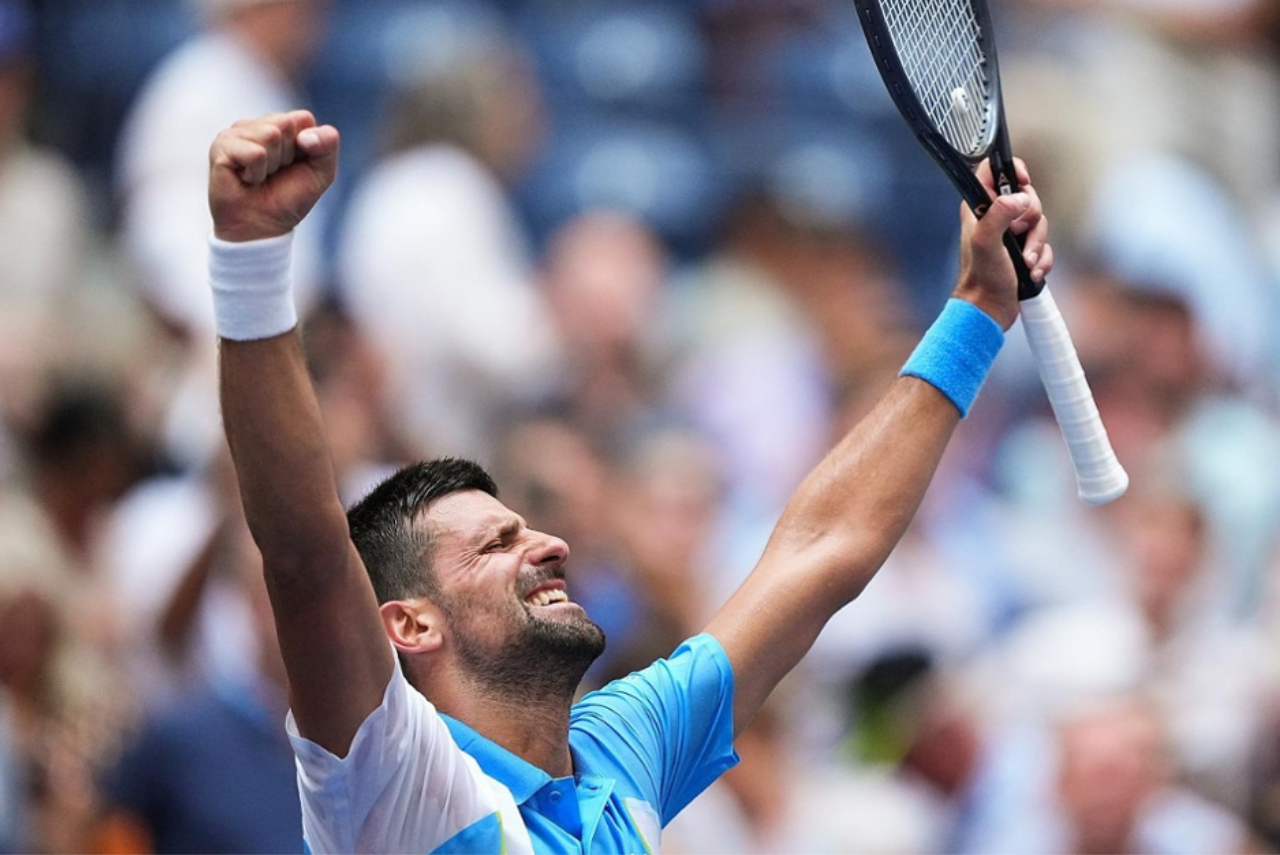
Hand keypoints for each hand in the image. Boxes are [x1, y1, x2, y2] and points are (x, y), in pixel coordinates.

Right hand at [208, 110, 338, 242]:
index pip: (303, 118)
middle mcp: (258, 124)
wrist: (262, 227)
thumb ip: (328, 145)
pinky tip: (247, 179)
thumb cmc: (288, 199)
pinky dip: (256, 172)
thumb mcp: (322, 173)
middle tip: (276, 173)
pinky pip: (254, 152)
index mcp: (282, 125)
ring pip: (270, 134)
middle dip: (288, 156)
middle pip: (286, 124)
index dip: (308, 147)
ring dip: (272, 165)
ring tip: (261, 177)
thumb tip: (306, 135)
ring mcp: (237, 132)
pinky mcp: (222, 146)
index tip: (295, 165)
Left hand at [952, 157, 1052, 329]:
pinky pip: (1044, 245)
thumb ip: (998, 214)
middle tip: (1018, 235)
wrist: (988, 309)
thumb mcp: (986, 242)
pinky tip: (1030, 272)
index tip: (1023, 183)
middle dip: (1030, 220)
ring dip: (1036, 245)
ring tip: (1024, 262)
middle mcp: (995, 217)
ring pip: (1039, 223)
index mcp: (979, 208)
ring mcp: (1010, 234)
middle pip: (1027, 197)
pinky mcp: (1023, 250)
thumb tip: (1019, 198)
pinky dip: (1041, 260)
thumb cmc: (981, 278)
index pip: (994, 171)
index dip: (1012, 171)